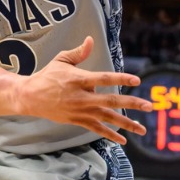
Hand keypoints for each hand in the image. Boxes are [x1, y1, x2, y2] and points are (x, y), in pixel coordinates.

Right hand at [13, 37, 153, 145]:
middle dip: (132, 103)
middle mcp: (82, 96)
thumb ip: (79, 52)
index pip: (104, 78)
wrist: (30, 97)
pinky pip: (97, 129)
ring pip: (107, 118)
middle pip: (111, 100)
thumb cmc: (48, 75)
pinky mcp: (78, 120)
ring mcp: (81, 110)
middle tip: (149, 106)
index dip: (121, 78)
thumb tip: (91, 40)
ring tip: (142, 129)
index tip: (137, 80)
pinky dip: (110, 135)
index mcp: (79, 79)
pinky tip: (123, 139)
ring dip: (127, 123)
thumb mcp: (62, 60)